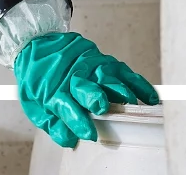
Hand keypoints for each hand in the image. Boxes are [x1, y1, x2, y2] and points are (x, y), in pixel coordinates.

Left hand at [12, 32, 159, 147]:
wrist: (37, 44)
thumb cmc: (38, 80)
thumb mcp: (36, 105)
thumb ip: (54, 124)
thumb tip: (70, 140)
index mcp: (53, 89)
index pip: (65, 105)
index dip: (77, 120)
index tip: (89, 133)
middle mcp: (73, 75)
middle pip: (85, 86)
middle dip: (95, 97)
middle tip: (103, 108)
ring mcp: (89, 65)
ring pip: (107, 76)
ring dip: (120, 90)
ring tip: (132, 104)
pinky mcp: (104, 59)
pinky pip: (124, 71)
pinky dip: (138, 83)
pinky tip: (149, 97)